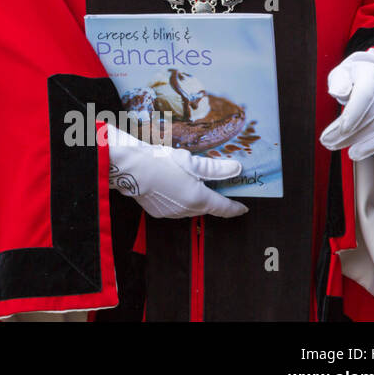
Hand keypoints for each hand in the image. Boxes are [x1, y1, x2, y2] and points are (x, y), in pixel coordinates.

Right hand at [104, 126, 247, 218]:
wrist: (130, 169)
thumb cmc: (161, 162)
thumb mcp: (191, 161)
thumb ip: (215, 168)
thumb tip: (236, 169)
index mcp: (199, 199)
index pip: (224, 208)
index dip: (235, 208)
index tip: (243, 208)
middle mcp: (187, 210)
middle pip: (206, 207)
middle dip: (211, 199)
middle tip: (214, 186)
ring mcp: (171, 213)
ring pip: (190, 208)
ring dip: (193, 199)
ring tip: (187, 182)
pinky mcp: (157, 212)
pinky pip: (174, 208)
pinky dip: (177, 199)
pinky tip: (170, 186)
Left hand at [319, 48, 373, 160]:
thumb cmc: (352, 75)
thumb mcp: (342, 72)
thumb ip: (339, 81)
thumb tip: (337, 92)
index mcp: (372, 76)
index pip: (365, 96)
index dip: (355, 113)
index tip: (342, 128)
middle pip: (369, 116)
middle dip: (348, 132)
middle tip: (325, 141)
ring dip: (357, 141)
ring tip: (333, 146)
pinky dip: (371, 147)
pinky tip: (355, 154)